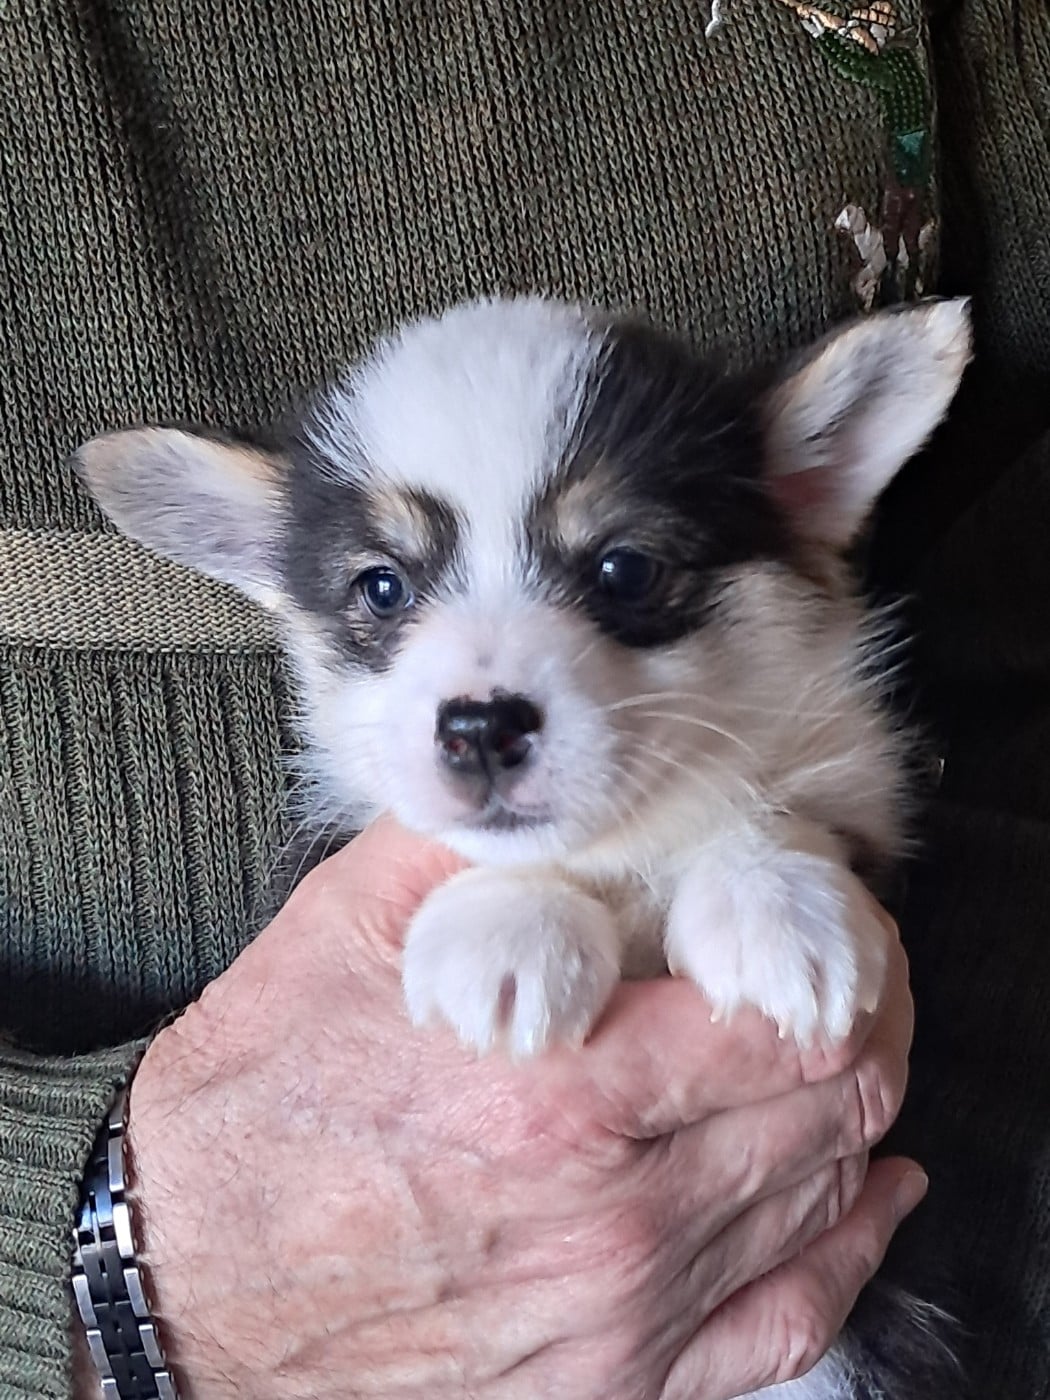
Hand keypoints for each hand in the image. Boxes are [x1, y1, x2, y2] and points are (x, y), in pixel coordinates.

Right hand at [123, 817, 922, 1399]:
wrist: (173, 1280)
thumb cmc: (253, 1107)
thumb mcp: (344, 930)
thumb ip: (468, 841)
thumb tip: (544, 769)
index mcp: (564, 1093)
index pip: (788, 1015)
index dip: (833, 949)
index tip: (824, 911)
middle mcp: (615, 1219)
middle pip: (827, 1106)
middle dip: (862, 1018)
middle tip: (845, 966)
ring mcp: (620, 1317)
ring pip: (819, 1200)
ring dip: (852, 1112)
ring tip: (845, 1051)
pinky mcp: (606, 1384)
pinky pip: (783, 1324)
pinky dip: (843, 1249)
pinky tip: (858, 1197)